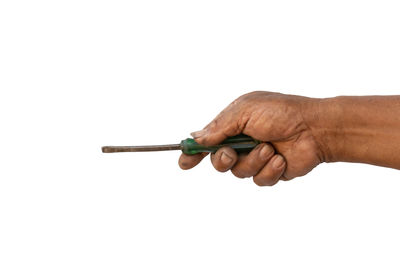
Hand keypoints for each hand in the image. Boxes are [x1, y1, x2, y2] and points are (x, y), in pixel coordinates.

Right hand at [178, 91, 324, 185]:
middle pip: (218, 161)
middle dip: (222, 159)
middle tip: (231, 153)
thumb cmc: (281, 112)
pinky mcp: (270, 171)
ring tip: (270, 148)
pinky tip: (281, 159)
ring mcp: (256, 157)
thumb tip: (197, 137)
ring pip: (239, 173)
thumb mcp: (245, 110)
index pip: (207, 141)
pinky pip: (259, 180)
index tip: (184, 161)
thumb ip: (219, 127)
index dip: (193, 152)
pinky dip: (269, 170)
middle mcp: (242, 142)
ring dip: (253, 160)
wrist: (315, 128)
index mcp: (233, 125)